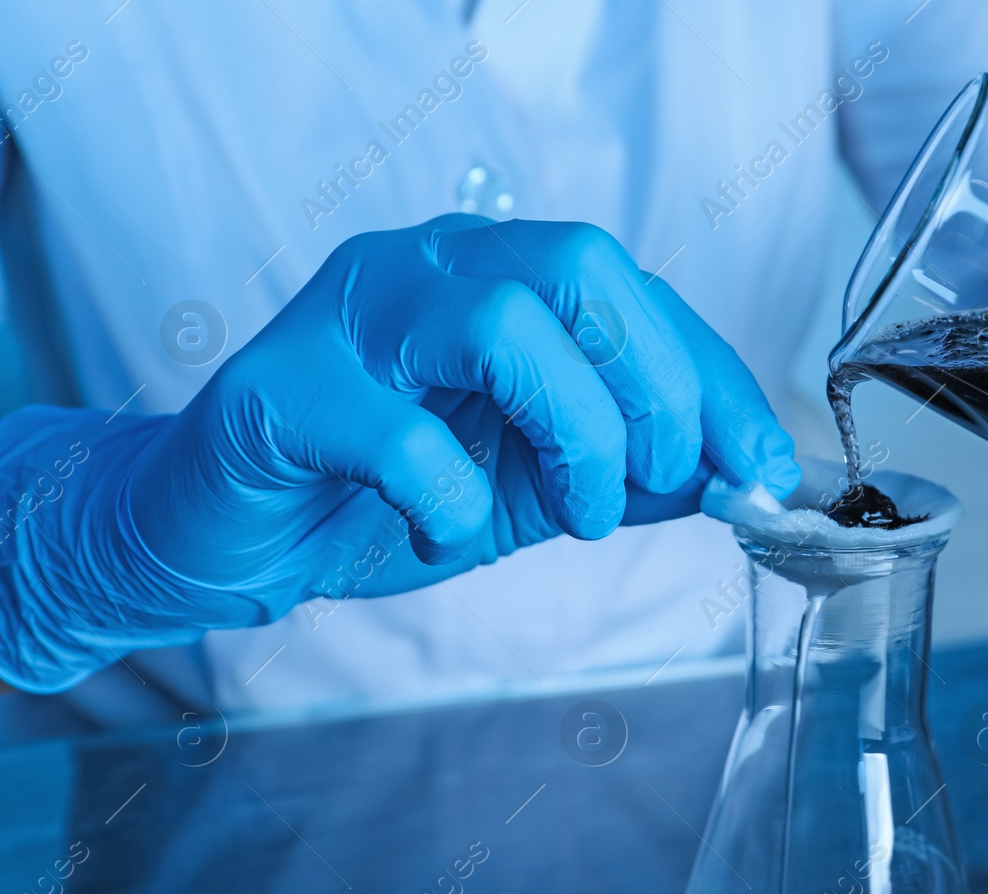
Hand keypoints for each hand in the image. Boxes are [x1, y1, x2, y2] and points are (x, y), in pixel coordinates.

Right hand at [0, 214, 797, 691]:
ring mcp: (350, 316)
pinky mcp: (279, 389)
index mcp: (498, 278)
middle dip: (653, 386)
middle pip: (580, 267)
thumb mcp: (533, 486)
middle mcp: (429, 270)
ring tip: (576, 513)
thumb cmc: (379, 496)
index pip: (635, 295)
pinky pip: (395, 430)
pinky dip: (452, 496)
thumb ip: (630, 473)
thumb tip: (740, 478)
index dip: (715, 381)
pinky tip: (448, 530)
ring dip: (575, 432)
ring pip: (501, 322)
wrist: (221, 531)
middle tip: (658, 482)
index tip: (766, 469)